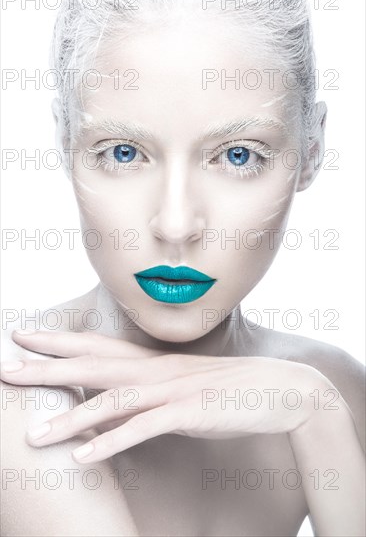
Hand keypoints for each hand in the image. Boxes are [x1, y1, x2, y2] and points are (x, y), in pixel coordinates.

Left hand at [1, 329, 340, 463]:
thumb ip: (150, 393)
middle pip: (93, 366)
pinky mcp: (188, 414)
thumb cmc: (228, 391)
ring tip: (33, 436)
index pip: (98, 347)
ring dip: (70, 418)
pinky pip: (143, 430)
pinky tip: (83, 458)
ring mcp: (171, 391)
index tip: (24, 336)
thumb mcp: (182, 388)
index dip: (59, 342)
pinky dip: (111, 443)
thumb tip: (120, 406)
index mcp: (154, 362)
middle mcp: (157, 371)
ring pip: (111, 401)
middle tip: (7, 367)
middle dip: (48, 368)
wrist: (279, 390)